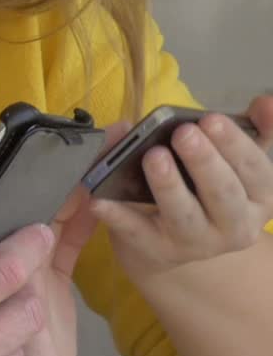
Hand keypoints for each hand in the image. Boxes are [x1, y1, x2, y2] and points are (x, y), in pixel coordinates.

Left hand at [92, 96, 272, 283]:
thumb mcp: (236, 157)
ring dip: (169, 186)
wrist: (179, 237)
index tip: (211, 118)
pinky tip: (99, 198)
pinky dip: (118, 216)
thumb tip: (266, 104)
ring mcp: (196, 243)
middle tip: (183, 133)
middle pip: (224, 195)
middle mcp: (235, 225)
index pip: (256, 170)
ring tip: (153, 156)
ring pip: (185, 216)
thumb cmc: (208, 183)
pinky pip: (137, 232)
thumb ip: (255, 128)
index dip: (235, 144)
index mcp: (259, 197)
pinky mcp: (159, 251)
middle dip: (204, 162)